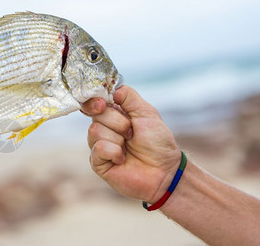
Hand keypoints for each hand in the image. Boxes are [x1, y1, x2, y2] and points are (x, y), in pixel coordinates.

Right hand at [82, 85, 180, 202]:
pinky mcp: (98, 163)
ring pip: (95, 131)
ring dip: (118, 138)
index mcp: (114, 115)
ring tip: (129, 147)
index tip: (103, 103)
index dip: (95, 101)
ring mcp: (100, 145)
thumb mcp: (146, 113)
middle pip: (96, 115)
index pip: (94, 102)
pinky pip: (98, 149)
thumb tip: (112, 89)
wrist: (165, 171)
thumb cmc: (158, 143)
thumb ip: (129, 97)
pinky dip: (114, 152)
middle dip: (118, 122)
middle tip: (132, 133)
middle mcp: (104, 128)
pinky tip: (123, 159)